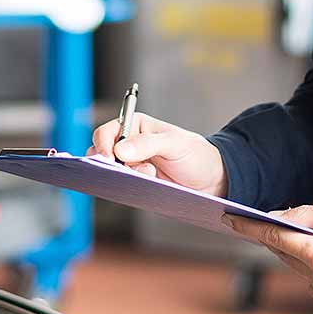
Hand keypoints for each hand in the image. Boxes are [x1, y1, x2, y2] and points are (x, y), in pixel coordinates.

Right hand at [89, 111, 227, 197]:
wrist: (211, 180)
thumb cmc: (196, 154)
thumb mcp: (175, 144)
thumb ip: (148, 144)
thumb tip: (119, 150)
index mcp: (135, 126)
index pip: (106, 133)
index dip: (103, 145)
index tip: (109, 160)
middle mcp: (129, 144)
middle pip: (101, 154)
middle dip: (110, 165)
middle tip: (126, 173)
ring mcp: (131, 165)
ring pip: (110, 172)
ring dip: (121, 177)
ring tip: (148, 177)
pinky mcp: (136, 183)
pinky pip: (121, 186)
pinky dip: (126, 188)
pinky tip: (143, 188)